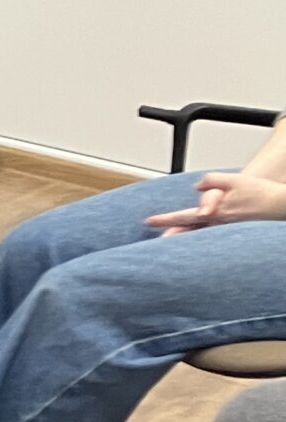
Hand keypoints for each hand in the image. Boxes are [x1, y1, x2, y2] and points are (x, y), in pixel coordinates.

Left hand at [144, 170, 285, 233]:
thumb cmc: (260, 192)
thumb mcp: (233, 180)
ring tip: (167, 241)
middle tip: (151, 240)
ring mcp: (226, 231)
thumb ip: (212, 181)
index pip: (184, 216)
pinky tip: (196, 241)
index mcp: (215, 213)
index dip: (165, 219)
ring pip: (199, 236)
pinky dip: (201, 238)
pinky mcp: (235, 233)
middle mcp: (218, 225)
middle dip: (170, 236)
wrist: (281, 205)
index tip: (148, 221)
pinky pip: (213, 236)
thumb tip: (196, 187)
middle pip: (188, 232)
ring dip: (183, 239)